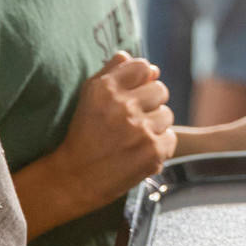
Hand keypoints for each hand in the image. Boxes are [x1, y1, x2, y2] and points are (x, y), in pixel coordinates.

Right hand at [42, 53, 174, 223]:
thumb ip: (115, 72)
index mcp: (106, 88)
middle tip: (132, 120)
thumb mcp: (89, 95)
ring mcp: (140, 129)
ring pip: (167, 115)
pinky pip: (170, 138)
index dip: (142, 80)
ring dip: (154, 126)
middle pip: (160, 90)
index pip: (143, 67)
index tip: (134, 93)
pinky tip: (138, 152)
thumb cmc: (84, 133)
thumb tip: (150, 67)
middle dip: (150, 103)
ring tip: (133, 138)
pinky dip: (158, 146)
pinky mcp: (153, 151)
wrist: (75, 178)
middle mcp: (123, 106)